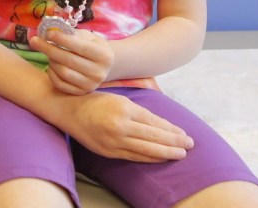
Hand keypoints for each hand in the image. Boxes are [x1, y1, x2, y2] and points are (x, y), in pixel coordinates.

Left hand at [29, 28, 114, 94]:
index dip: (63, 40)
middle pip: (69, 60)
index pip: (81, 47)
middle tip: (34, 40)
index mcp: (104, 56)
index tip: (47, 33)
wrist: (102, 66)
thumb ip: (72, 34)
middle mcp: (99, 73)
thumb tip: (51, 30)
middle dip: (49, 49)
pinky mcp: (80, 93)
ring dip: (51, 60)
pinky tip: (51, 65)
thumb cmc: (91, 46)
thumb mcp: (88, 37)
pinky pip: (60, 84)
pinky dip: (51, 73)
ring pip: (63, 72)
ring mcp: (90, 85)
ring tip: (47, 52)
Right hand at [57, 91, 193, 162]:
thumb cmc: (94, 100)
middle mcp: (119, 126)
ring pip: (146, 150)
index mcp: (123, 108)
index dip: (172, 130)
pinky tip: (161, 158)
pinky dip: (150, 158)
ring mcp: (113, 140)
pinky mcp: (108, 151)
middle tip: (190, 145)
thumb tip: (164, 125)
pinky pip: (134, 157)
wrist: (67, 109)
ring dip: (167, 153)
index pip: (155, 122)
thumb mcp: (119, 99)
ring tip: (180, 154)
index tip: (185, 134)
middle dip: (175, 143)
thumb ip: (139, 112)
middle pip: (154, 138)